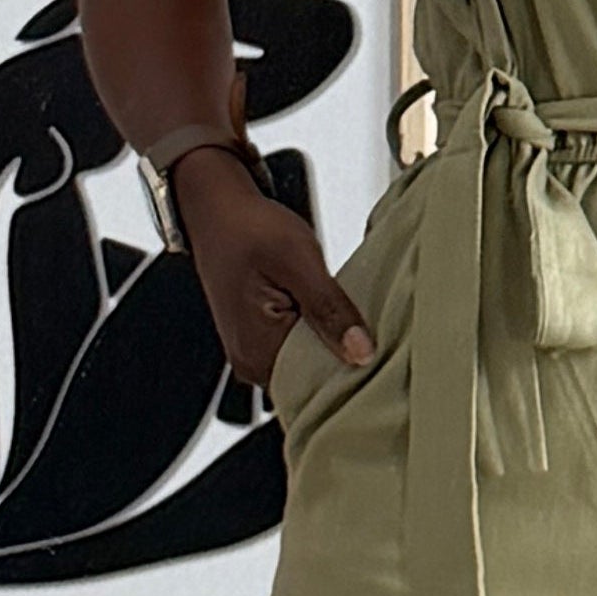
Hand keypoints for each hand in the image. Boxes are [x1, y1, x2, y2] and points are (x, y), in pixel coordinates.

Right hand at [177, 141, 375, 393]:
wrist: (216, 210)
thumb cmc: (247, 228)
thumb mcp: (298, 261)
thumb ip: (330, 309)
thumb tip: (361, 352)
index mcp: (258, 352)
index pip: (320, 385)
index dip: (353, 368)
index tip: (380, 349)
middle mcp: (251, 362)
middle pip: (314, 379)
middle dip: (345, 357)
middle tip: (371, 327)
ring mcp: (254, 353)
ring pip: (309, 364)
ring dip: (332, 344)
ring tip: (349, 317)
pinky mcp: (260, 340)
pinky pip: (299, 350)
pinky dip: (319, 335)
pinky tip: (330, 315)